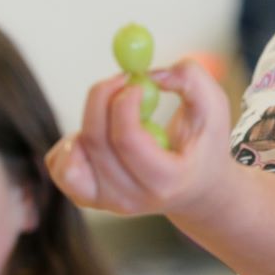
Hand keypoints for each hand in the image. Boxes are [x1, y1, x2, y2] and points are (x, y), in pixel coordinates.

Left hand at [45, 59, 231, 216]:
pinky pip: (59, 163)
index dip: (124, 103)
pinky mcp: (86, 197)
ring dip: (90, 119)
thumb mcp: (215, 107)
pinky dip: (72, 140)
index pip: (128, 141)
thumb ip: (191, 79)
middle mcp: (131, 198)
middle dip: (103, 97)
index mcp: (166, 180)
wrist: (196, 188)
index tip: (136, 79)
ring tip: (118, 114)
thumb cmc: (205, 145)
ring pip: (74, 152)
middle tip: (120, 77)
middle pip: (96, 142)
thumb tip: (149, 73)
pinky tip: (101, 134)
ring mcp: (105, 202)